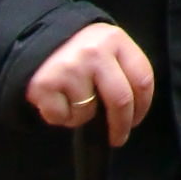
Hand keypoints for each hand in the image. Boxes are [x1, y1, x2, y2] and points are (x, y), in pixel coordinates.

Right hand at [26, 23, 154, 147]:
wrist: (38, 42)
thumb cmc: (82, 52)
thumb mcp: (108, 48)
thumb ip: (123, 70)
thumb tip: (132, 112)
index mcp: (116, 40)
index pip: (142, 78)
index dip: (143, 106)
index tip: (136, 121)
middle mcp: (95, 52)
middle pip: (120, 99)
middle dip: (121, 126)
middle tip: (118, 139)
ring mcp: (70, 68)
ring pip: (86, 112)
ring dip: (81, 116)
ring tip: (72, 99)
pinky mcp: (45, 84)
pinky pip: (61, 117)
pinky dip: (60, 116)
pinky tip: (56, 99)